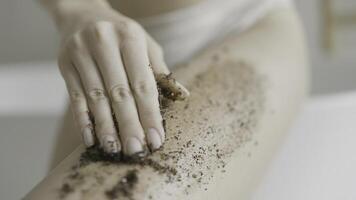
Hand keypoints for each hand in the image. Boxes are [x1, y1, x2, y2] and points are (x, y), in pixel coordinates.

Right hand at [57, 4, 188, 155]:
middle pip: (119, 93)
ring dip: (106, 128)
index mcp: (130, 37)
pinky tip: (91, 139)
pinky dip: (83, 120)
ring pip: (95, 98)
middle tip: (136, 150)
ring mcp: (80, 52)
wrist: (83, 14)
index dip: (150, 114)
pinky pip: (74, 97)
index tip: (156, 139)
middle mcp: (104, 42)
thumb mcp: (145, 44)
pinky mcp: (64, 64)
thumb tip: (182, 95)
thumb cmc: (121, 34)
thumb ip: (160, 70)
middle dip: (129, 125)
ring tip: (115, 149)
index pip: (143, 83)